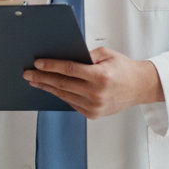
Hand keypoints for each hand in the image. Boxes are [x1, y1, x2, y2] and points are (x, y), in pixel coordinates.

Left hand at [23, 47, 164, 119]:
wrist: (140, 87)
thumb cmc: (124, 68)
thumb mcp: (107, 54)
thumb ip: (86, 55)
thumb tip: (64, 57)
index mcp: (100, 76)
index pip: (70, 69)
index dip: (51, 66)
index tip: (38, 63)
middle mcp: (97, 93)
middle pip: (63, 84)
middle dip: (43, 78)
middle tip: (28, 74)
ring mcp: (94, 106)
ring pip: (64, 95)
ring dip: (48, 88)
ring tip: (35, 81)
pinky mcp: (93, 114)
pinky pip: (71, 103)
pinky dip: (60, 95)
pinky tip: (51, 89)